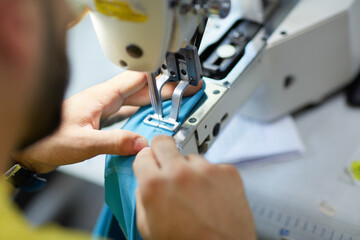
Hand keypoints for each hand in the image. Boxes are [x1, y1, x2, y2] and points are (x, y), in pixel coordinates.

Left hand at [12, 71, 202, 172]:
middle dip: (164, 88)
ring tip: (174, 102)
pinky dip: (142, 113)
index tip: (177, 78)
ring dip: (155, 100)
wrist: (31, 149)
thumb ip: (112, 142)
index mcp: (101, 97)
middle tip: (185, 91)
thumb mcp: (82, 143)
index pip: (135, 79)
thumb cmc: (46, 140)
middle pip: (140, 89)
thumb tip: (141, 142)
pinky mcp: (101, 120)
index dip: (158, 76)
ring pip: (135, 99)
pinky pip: (127, 112)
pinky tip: (149, 119)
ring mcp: (103, 109)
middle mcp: (104, 100)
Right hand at [133, 135, 255, 239]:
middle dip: (162, 151)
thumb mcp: (149, 229)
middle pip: (164, 142)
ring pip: (190, 157)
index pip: (142, 155)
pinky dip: (211, 178)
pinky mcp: (228, 172)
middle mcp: (180, 173)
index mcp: (155, 186)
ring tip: (195, 194)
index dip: (145, 162)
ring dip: (189, 170)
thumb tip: (143, 183)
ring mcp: (206, 170)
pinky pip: (213, 166)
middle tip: (167, 165)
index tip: (149, 164)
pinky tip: (212, 196)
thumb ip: (142, 199)